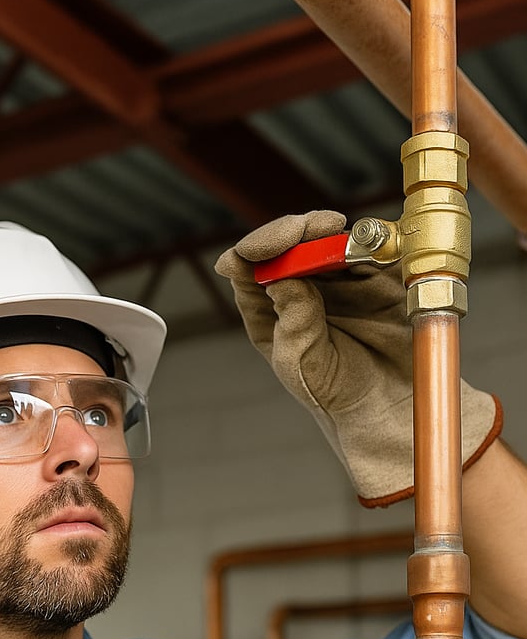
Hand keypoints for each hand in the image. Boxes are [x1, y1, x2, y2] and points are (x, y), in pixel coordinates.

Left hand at [215, 211, 500, 506]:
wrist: (389, 409)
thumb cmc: (335, 393)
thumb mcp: (302, 363)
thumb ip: (293, 321)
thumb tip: (281, 278)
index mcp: (269, 308)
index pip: (248, 266)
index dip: (254, 249)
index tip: (266, 248)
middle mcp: (302, 286)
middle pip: (289, 242)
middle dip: (296, 230)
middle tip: (311, 228)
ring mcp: (340, 277)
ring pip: (328, 237)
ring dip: (329, 230)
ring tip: (335, 232)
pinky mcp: (380, 275)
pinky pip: (374, 245)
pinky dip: (371, 236)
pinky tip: (369, 244)